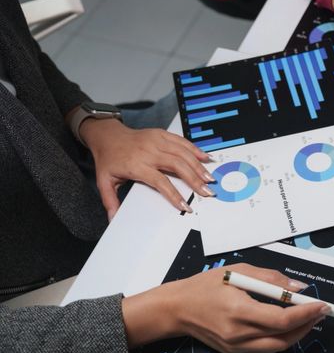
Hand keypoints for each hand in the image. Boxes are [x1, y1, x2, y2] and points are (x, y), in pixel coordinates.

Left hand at [80, 118, 214, 218]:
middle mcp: (148, 151)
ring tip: (210, 178)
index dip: (174, 194)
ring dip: (198, 166)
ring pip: (182, 153)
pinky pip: (181, 141)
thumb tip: (113, 218)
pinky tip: (206, 158)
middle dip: (194, 180)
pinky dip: (195, 149)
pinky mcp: (161, 134)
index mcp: (136, 164)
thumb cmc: (108, 159)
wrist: (106, 135)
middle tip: (207, 191)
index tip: (185, 205)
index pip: (160, 181)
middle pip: (177, 165)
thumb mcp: (104, 181)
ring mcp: (156, 140)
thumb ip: (110, 201)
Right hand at [122, 263, 328, 352]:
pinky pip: (266, 349)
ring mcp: (236, 347)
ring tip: (309, 318)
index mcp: (238, 311)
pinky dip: (282, 339)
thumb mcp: (238, 271)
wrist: (177, 309)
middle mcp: (238, 334)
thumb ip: (271, 279)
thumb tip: (299, 287)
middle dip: (307, 325)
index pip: (282, 319)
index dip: (306, 314)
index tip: (322, 305)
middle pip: (284, 337)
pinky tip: (289, 326)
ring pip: (278, 347)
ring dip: (298, 334)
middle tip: (321, 312)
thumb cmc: (205, 286)